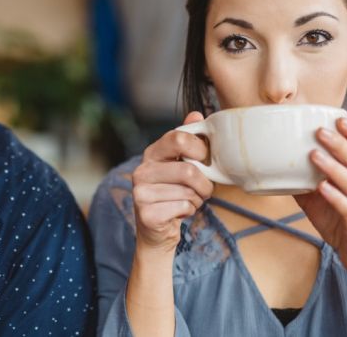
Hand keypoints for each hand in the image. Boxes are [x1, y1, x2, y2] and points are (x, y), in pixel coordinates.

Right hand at [133, 111, 213, 252]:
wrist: (157, 230)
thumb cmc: (174, 193)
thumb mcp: (181, 164)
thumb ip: (188, 140)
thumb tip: (196, 114)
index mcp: (151, 153)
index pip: (178, 138)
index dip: (200, 149)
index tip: (205, 160)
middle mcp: (142, 170)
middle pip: (188, 170)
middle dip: (205, 184)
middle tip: (204, 189)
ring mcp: (141, 192)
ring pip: (188, 192)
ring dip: (197, 200)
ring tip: (189, 201)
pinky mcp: (146, 213)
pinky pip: (183, 207)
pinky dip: (190, 211)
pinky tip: (180, 212)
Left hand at [294, 118, 346, 279]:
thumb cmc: (340, 224)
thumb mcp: (318, 200)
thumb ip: (303, 182)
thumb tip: (276, 167)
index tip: (340, 118)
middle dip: (339, 143)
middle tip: (320, 131)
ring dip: (332, 166)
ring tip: (314, 154)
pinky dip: (335, 196)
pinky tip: (322, 188)